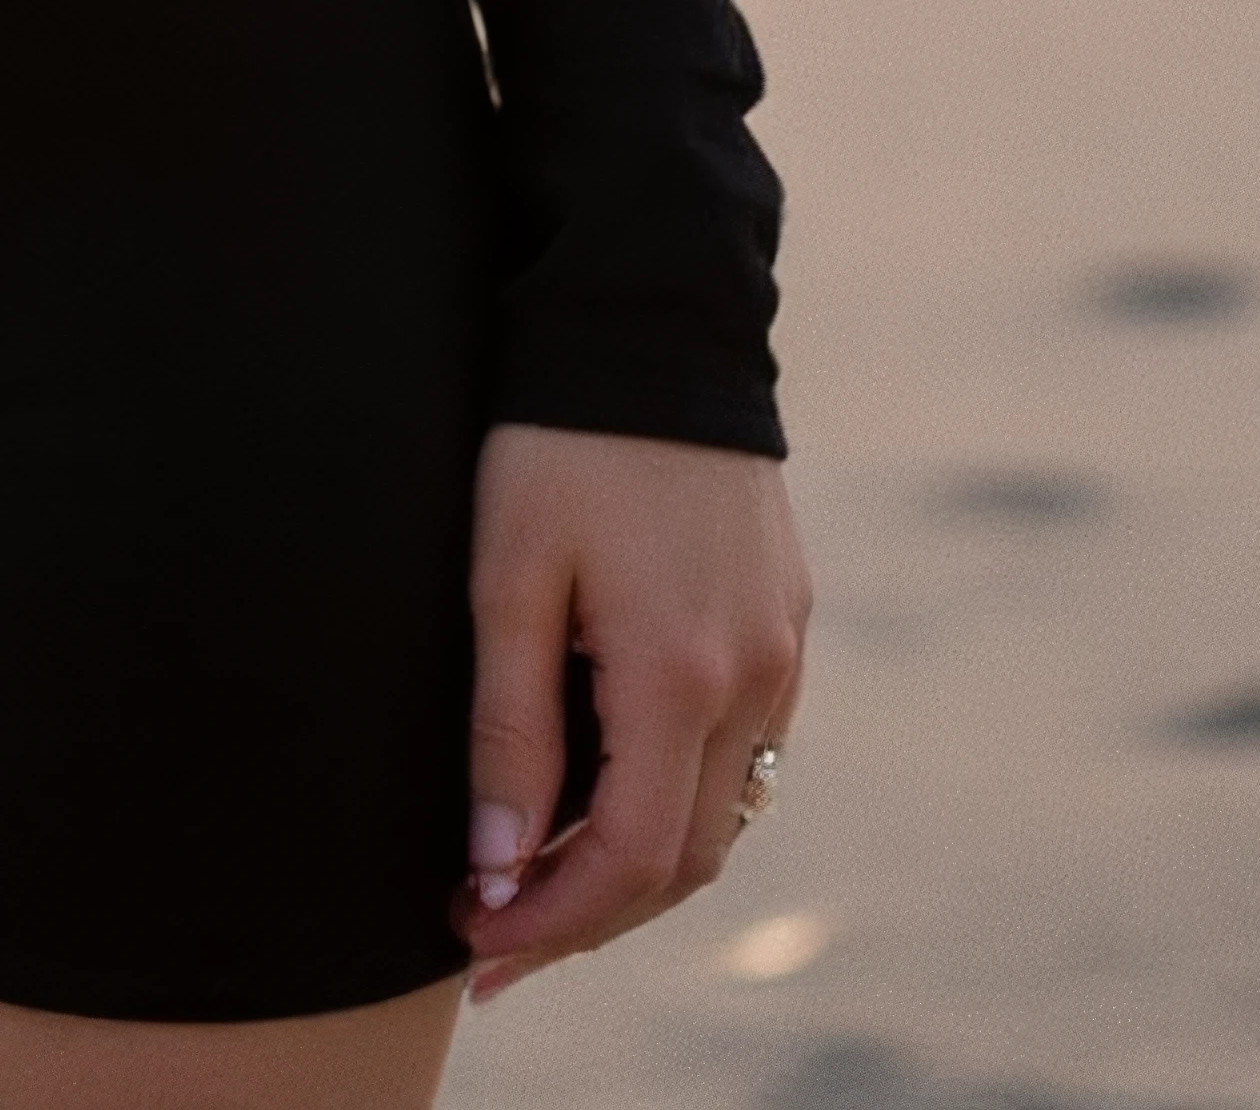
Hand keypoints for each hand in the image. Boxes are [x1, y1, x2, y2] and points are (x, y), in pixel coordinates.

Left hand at [458, 421, 809, 998]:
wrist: (655, 319)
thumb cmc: (561, 438)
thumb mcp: (509, 574)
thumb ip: (509, 727)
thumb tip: (496, 862)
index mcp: (683, 673)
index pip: (632, 862)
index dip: (552, 922)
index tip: (472, 939)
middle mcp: (755, 678)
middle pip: (686, 861)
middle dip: (587, 916)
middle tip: (492, 940)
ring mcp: (783, 651)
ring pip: (722, 814)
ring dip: (634, 866)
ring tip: (536, 882)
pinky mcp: (786, 620)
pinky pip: (741, 751)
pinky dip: (675, 798)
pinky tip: (605, 795)